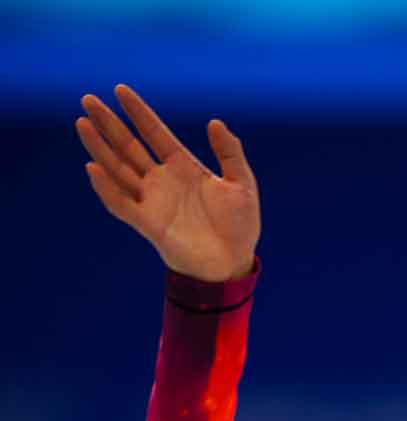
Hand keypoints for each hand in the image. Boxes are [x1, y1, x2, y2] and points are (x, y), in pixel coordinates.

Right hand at [76, 84, 260, 281]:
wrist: (234, 264)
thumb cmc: (239, 227)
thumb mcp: (242, 184)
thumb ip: (230, 153)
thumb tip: (214, 122)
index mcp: (184, 167)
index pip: (155, 133)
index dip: (138, 112)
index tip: (120, 90)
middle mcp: (163, 182)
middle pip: (129, 147)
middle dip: (109, 124)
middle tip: (87, 100)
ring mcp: (153, 202)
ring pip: (119, 170)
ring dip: (100, 149)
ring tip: (82, 124)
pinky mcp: (149, 225)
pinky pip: (122, 204)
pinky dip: (107, 189)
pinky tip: (93, 169)